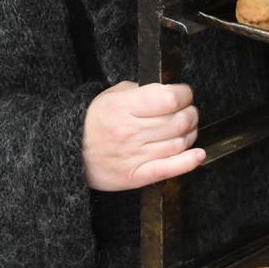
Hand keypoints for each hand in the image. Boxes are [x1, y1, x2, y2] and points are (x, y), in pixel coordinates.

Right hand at [83, 81, 203, 190]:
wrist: (70, 152)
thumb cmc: (94, 121)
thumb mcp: (111, 96)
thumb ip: (140, 91)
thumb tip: (169, 93)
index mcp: (123, 107)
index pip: (170, 98)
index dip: (185, 94)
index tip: (185, 94)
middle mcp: (130, 131)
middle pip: (178, 121)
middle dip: (191, 113)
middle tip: (188, 111)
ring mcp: (133, 155)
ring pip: (178, 143)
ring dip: (190, 134)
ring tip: (186, 129)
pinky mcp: (136, 176)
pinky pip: (168, 169)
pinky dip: (188, 162)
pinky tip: (198, 154)